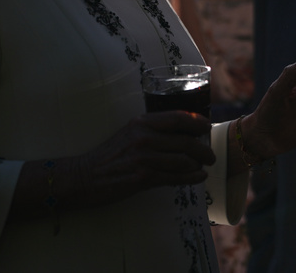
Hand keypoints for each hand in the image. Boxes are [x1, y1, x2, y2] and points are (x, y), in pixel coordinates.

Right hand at [77, 111, 214, 206]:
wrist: (85, 176)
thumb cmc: (109, 155)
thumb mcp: (129, 133)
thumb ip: (152, 130)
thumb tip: (181, 132)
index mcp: (141, 122)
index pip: (177, 117)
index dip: (197, 122)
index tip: (207, 126)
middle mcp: (144, 137)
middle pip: (185, 140)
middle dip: (203, 149)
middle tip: (211, 155)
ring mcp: (144, 158)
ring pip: (183, 159)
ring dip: (199, 164)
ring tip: (204, 166)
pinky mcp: (143, 177)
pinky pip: (175, 177)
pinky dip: (191, 177)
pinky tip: (198, 177)